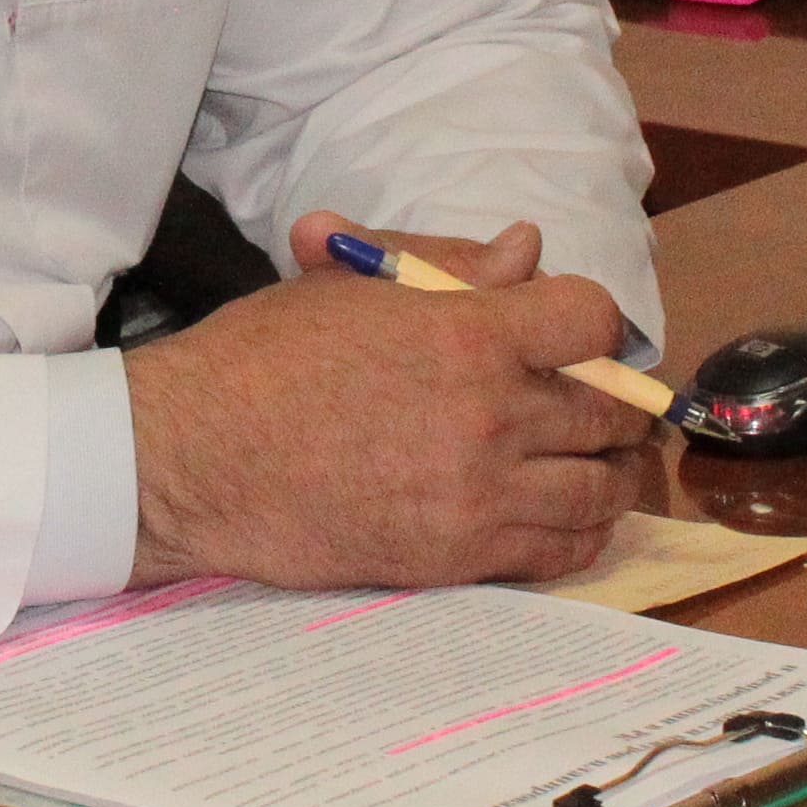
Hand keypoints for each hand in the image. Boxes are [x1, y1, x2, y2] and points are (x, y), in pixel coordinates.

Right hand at [120, 216, 654, 588]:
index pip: (593, 319)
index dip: (594, 321)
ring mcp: (479, 494)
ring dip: (609, 471)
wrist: (193, 460)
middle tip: (597, 402)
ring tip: (594, 461)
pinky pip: (562, 550)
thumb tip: (525, 250)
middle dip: (614, 400)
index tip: (576, 334)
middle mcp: (489, 416)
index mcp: (465, 334)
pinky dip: (578, 531)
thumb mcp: (347, 286)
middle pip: (611, 411)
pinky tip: (560, 513)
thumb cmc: (260, 361)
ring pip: (600, 489)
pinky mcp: (460, 556)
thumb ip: (445, 264)